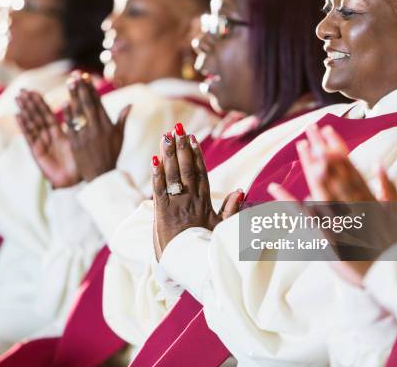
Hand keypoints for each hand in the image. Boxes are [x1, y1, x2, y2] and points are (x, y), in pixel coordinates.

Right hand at [16, 90, 80, 188]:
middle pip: (37, 117)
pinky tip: (18, 115)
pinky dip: (24, 126)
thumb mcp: (79, 141)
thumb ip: (78, 127)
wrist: (76, 180)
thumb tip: (83, 111)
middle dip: (29, 104)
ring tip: (18, 99)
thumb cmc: (80, 163)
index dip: (40, 103)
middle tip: (22, 90)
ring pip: (32, 124)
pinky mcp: (37, 152)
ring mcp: (41, 144)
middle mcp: (48, 137)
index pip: (47, 114)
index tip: (33, 91)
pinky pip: (30, 137)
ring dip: (25, 111)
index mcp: (58, 134)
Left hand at [64, 71, 131, 181]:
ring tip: (70, 83)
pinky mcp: (76, 144)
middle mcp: (98, 129)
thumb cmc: (111, 155)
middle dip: (82, 89)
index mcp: (108, 126)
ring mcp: (86, 136)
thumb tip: (130, 104)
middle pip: (89, 105)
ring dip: (74, 97)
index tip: (86, 77)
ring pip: (79, 113)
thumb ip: (122, 119)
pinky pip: (71, 126)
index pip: (99, 104)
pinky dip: (68, 115)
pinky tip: (64, 103)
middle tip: (76, 75)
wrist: (101, 175)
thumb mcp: (119, 137)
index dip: (92, 90)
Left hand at [151, 123, 243, 258]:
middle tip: (178, 128)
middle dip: (182, 148)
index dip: (197, 155)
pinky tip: (154, 160)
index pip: (201, 173)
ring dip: (169, 155)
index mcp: (205, 202)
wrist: (191, 268)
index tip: (192, 138)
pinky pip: (159, 191)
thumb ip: (231, 209)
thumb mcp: (222, 229)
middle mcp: (191, 201)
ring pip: (173, 176)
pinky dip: (157, 175)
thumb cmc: (205, 248)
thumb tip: (241, 190)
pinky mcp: (162, 214)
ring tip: (166, 136)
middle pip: (187, 169)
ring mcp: (176, 206)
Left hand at [268, 124, 396, 284]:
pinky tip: (276, 187)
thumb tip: (378, 162)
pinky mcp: (328, 235)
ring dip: (311, 166)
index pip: (350, 166)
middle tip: (309, 128)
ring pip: (323, 187)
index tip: (328, 129)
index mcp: (369, 197)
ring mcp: (341, 218)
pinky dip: (289, 200)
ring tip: (301, 147)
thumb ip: (388, 186)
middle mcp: (354, 203)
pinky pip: (304, 215)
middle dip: (321, 148)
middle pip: (335, 171)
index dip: (337, 146)